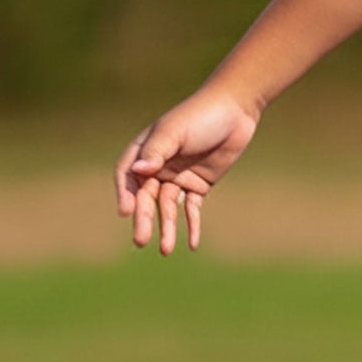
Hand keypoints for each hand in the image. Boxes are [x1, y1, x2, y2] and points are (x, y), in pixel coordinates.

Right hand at [113, 86, 260, 254]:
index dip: (125, 193)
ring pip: (168, 207)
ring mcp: (178, 176)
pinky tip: (192, 243)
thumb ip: (157, 151)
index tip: (126, 211)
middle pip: (147, 196)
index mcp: (145, 150)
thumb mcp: (176, 131)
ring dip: (167, 227)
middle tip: (141, 240)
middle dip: (144, 218)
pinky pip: (192, 208)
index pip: (127, 176)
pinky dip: (191, 225)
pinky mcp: (199, 184)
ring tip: (165, 250)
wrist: (236, 111)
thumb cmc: (200, 116)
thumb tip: (138, 171)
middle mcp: (158, 166)